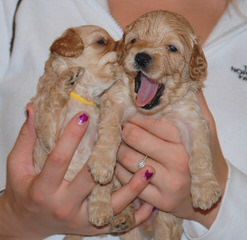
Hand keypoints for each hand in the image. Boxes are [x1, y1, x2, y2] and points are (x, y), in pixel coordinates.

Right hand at [0, 104, 153, 239]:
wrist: (29, 222)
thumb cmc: (24, 191)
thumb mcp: (17, 165)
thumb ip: (26, 138)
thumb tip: (33, 109)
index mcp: (43, 189)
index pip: (60, 159)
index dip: (71, 136)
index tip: (85, 115)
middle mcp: (64, 206)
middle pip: (90, 180)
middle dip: (106, 157)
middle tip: (123, 135)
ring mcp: (81, 220)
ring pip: (111, 204)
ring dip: (132, 188)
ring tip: (149, 169)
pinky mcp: (92, 229)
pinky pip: (118, 223)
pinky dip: (137, 215)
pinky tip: (151, 203)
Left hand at [116, 91, 227, 227]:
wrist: (210, 194)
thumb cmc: (203, 156)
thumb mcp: (205, 127)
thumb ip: (195, 104)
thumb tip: (185, 79)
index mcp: (186, 139)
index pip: (146, 120)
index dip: (134, 116)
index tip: (130, 116)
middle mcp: (178, 162)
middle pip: (131, 136)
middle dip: (124, 131)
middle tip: (124, 129)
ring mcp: (168, 184)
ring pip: (124, 158)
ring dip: (118, 149)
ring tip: (123, 145)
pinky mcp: (159, 201)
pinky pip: (125, 180)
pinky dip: (119, 169)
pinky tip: (124, 164)